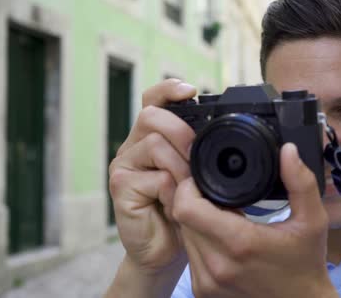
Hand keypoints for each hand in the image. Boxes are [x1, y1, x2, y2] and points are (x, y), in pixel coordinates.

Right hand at [108, 78, 195, 275]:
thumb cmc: (183, 211)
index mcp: (150, 137)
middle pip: (152, 116)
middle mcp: (133, 146)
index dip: (168, 90)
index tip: (190, 91)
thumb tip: (220, 132)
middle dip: (183, 132)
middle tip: (199, 157)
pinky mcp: (120, 187)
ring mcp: (123, 165)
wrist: (165, 250)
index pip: (153, 100)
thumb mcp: (195, 176)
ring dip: (182, 166)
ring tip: (190, 188)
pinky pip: (154, 177)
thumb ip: (197, 153)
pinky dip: (173, 191)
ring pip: (155, 145)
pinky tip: (175, 204)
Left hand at [173, 143, 338, 297]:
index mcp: (239, 243)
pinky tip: (221, 236)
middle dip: (194, 200)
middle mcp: (216, 266)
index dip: (189, 186)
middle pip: (182, 219)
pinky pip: (189, 255)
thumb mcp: (312, 221)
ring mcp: (207, 282)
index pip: (187, 207)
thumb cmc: (306, 265)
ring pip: (184, 236)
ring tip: (221, 214)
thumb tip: (288, 151)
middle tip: (216, 193)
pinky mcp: (203, 291)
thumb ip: (300, 183)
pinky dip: (199, 241)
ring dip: (195, 221)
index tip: (205, 178)